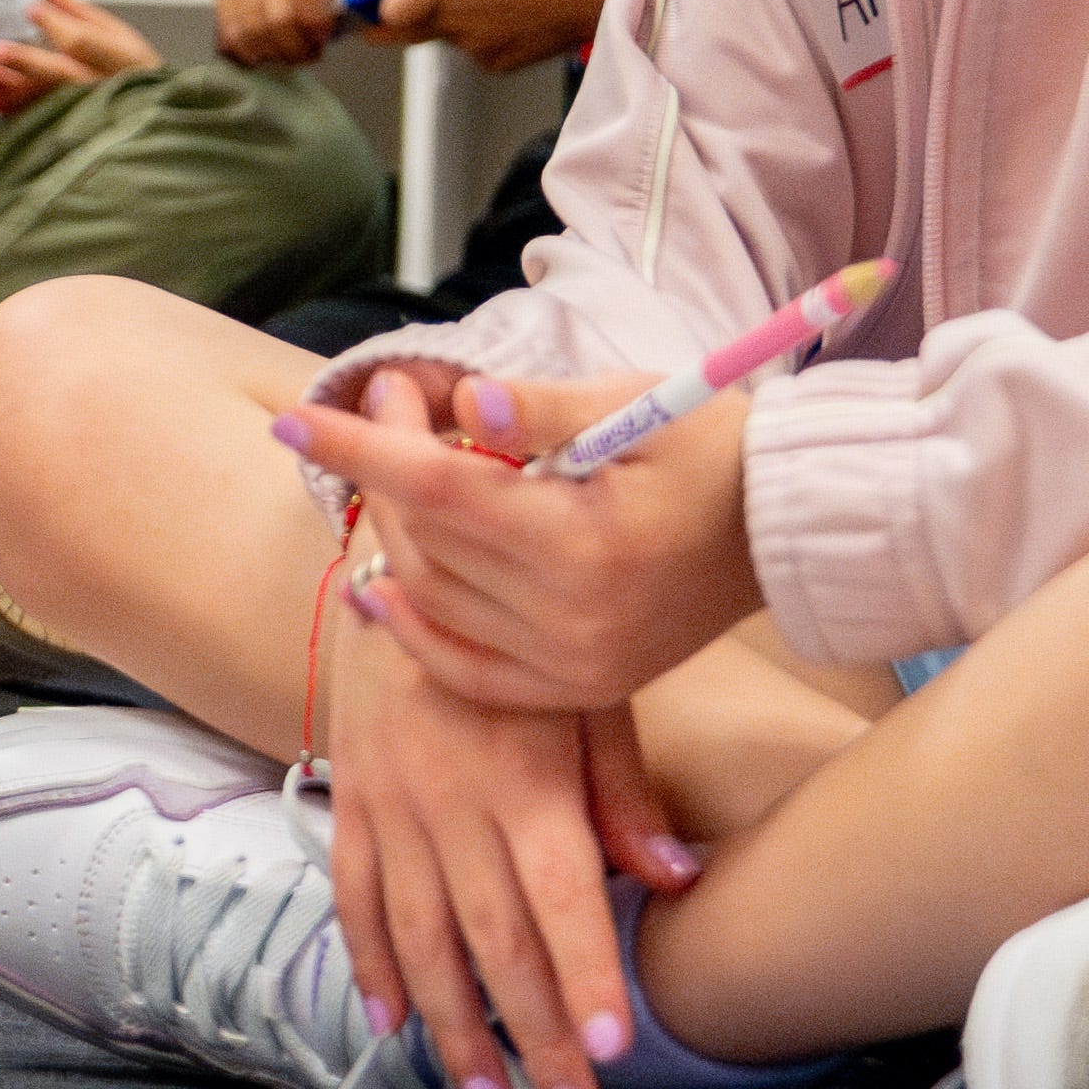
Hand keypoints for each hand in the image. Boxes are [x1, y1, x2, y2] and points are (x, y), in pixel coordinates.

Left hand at [0, 0, 163, 114]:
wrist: (154, 121)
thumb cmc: (134, 73)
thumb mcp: (117, 36)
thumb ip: (78, 12)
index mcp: (121, 58)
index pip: (85, 41)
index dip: (56, 24)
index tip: (31, 10)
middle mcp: (103, 88)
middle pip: (61, 74)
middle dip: (26, 61)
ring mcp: (87, 115)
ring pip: (44, 102)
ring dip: (10, 88)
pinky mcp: (72, 132)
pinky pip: (38, 123)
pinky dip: (14, 110)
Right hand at [212, 0, 355, 65]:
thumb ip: (344, 8)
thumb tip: (326, 39)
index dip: (315, 21)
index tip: (323, 39)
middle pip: (275, 17)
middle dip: (294, 48)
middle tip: (308, 54)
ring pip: (247, 30)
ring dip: (269, 53)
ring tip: (286, 54)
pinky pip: (226, 33)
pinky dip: (245, 52)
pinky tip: (264, 51)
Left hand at [275, 366, 764, 714]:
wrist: (790, 526)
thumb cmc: (717, 447)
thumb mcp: (639, 402)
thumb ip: (540, 408)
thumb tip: (466, 403)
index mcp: (583, 542)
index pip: (438, 489)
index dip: (360, 449)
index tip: (297, 416)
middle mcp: (571, 617)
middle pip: (428, 544)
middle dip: (386, 474)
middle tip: (383, 414)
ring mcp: (575, 662)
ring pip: (436, 600)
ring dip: (401, 538)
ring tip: (402, 477)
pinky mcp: (584, 686)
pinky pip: (469, 671)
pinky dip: (419, 631)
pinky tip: (384, 587)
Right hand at [319, 611, 696, 1088]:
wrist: (407, 573)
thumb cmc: (522, 646)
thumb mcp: (593, 699)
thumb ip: (625, 796)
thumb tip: (676, 882)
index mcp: (526, 783)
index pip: (560, 901)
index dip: (584, 979)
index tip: (609, 1051)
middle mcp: (453, 805)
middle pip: (493, 944)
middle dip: (534, 1037)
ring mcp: (392, 810)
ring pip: (420, 940)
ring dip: (455, 1028)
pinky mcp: (352, 805)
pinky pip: (355, 901)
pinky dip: (372, 967)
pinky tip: (395, 1025)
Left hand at [367, 0, 622, 72]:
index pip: (385, 11)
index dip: (376, 4)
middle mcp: (454, 19)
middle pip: (400, 32)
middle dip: (393, 19)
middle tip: (399, 4)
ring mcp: (473, 47)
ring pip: (442, 38)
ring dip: (448, 22)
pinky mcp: (494, 65)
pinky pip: (471, 51)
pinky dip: (478, 37)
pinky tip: (508, 17)